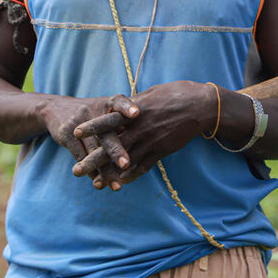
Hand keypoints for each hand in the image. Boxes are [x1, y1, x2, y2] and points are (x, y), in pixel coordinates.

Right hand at [40, 94, 138, 189]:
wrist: (55, 108)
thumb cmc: (93, 114)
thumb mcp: (106, 111)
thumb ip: (124, 124)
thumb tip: (145, 146)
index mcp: (108, 103)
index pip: (119, 102)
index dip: (127, 107)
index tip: (136, 113)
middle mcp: (93, 109)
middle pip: (106, 132)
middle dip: (116, 150)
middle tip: (126, 165)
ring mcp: (78, 121)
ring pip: (93, 150)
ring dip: (106, 171)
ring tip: (117, 186)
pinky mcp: (65, 133)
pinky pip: (80, 155)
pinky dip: (91, 171)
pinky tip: (99, 183)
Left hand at [73, 81, 214, 185]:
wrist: (202, 106)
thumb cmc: (176, 93)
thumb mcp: (151, 93)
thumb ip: (134, 103)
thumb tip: (120, 106)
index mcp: (135, 110)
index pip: (109, 120)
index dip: (92, 126)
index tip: (76, 132)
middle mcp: (140, 127)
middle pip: (112, 146)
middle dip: (93, 159)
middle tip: (76, 170)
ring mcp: (151, 141)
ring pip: (125, 161)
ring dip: (109, 174)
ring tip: (96, 184)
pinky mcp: (162, 151)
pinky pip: (143, 167)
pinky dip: (131, 176)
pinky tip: (121, 183)